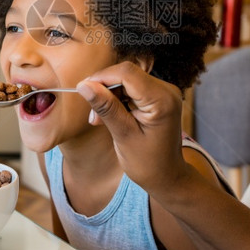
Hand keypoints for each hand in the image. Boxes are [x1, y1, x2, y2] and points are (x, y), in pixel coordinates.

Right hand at [76, 62, 188, 193]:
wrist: (167, 176)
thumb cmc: (147, 163)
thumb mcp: (123, 135)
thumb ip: (106, 107)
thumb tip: (84, 85)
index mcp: (162, 100)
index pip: (127, 73)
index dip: (102, 77)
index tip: (82, 90)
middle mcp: (167, 90)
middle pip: (127, 75)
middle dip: (105, 89)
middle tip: (93, 115)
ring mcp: (164, 92)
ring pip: (127, 80)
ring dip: (109, 96)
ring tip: (100, 120)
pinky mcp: (158, 96)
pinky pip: (132, 88)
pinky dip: (118, 99)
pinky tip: (111, 117)